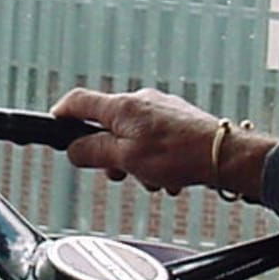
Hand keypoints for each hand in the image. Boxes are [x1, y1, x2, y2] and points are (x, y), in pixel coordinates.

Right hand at [51, 87, 273, 198]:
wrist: (224, 155)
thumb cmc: (180, 154)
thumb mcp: (126, 159)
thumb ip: (94, 153)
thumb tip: (74, 150)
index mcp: (122, 107)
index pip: (78, 101)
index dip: (61, 114)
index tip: (54, 126)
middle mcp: (141, 101)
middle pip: (107, 126)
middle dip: (110, 155)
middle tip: (119, 173)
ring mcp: (161, 109)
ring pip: (132, 138)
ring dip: (136, 163)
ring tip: (153, 178)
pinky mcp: (177, 120)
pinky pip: (154, 142)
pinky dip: (156, 161)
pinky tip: (169, 176)